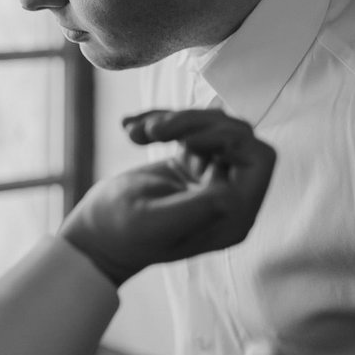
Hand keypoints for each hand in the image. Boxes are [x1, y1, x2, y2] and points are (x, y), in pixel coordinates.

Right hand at [59, 109, 275, 285]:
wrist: (95, 234)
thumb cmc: (120, 234)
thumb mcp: (153, 223)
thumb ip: (195, 211)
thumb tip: (233, 196)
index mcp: (232, 217)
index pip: (259, 160)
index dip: (231, 139)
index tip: (188, 140)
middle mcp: (229, 196)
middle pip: (237, 136)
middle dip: (197, 123)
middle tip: (156, 130)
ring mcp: (211, 178)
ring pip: (213, 126)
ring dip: (174, 120)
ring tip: (137, 131)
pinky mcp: (192, 164)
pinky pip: (189, 128)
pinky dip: (160, 122)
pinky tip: (131, 132)